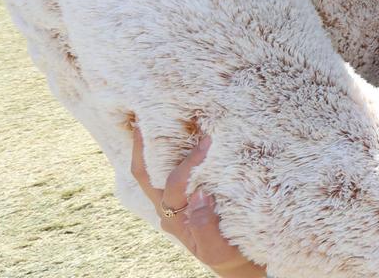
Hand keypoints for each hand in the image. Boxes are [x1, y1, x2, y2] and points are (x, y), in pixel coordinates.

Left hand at [130, 129, 265, 277]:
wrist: (236, 262)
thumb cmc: (229, 255)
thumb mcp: (217, 250)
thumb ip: (204, 227)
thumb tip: (199, 196)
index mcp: (174, 219)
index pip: (174, 185)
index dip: (188, 164)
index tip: (208, 144)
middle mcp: (167, 207)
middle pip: (145, 173)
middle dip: (142, 146)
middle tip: (145, 117)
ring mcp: (173, 201)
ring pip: (153, 169)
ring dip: (152, 145)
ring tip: (155, 118)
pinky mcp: (184, 194)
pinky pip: (169, 169)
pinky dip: (169, 150)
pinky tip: (179, 133)